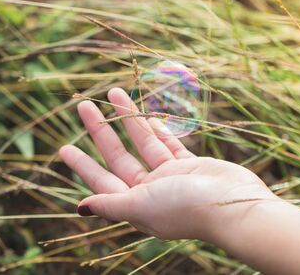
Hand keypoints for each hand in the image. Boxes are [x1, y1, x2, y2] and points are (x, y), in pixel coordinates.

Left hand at [59, 88, 277, 240]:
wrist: (234, 206)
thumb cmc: (186, 208)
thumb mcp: (141, 207)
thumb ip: (111, 204)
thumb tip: (80, 207)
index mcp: (134, 204)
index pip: (101, 181)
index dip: (82, 165)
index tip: (65, 147)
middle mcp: (149, 191)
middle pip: (118, 157)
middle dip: (100, 131)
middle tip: (84, 105)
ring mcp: (169, 176)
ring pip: (142, 142)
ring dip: (128, 119)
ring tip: (113, 92)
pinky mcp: (188, 164)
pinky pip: (167, 143)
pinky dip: (156, 129)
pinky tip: (144, 115)